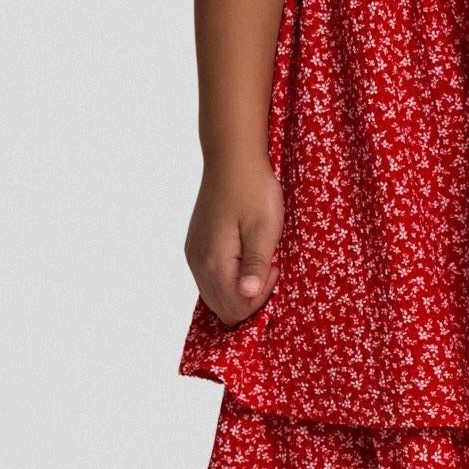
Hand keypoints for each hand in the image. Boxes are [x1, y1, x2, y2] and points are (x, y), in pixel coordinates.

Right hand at [187, 157, 284, 325]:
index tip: (274, 267)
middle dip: (250, 298)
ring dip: (239, 289)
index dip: (262, 296)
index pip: (237, 308)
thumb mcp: (264, 229)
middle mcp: (199, 264)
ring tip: (258, 260)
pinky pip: (210, 280)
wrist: (231, 160)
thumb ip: (255, 266)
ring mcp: (194, 255)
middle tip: (267, 267)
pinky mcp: (195, 247)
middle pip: (224, 308)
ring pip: (216, 296)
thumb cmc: (253, 191)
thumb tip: (248, 295)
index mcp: (215, 263)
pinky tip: (244, 257)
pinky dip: (228, 279)